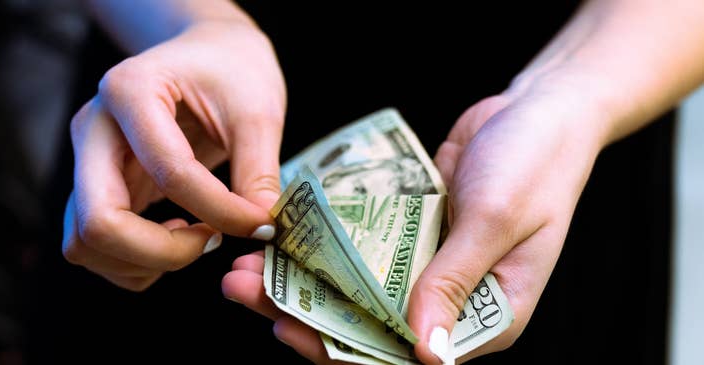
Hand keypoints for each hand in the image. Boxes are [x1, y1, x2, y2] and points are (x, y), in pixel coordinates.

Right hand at [62, 19, 285, 290]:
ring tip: (196, 239)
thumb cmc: (231, 71)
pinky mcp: (98, 186)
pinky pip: (94, 246)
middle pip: (98, 221)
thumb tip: (261, 229)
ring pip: (84, 243)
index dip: (220, 210)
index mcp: (130, 91)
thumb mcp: (257, 111)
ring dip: (143, 261)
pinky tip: (176, 237)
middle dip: (162, 252)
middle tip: (212, 242)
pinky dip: (134, 261)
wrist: (209, 55)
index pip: (168, 172)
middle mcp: (93, 128)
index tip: (260, 223)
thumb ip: (259, 172)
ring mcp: (88, 160)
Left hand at [222, 80, 606, 362]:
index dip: (344, 349)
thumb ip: (455, 281)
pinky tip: (287, 236)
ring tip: (249, 266)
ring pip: (359, 287)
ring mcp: (430, 265)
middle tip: (247, 291)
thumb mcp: (497, 220)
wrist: (539, 110)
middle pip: (371, 324)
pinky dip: (327, 245)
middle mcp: (454, 299)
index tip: (289, 329)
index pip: (407, 355)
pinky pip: (364, 248)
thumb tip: (422, 350)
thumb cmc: (536, 165)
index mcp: (487, 316)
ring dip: (306, 279)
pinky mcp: (413, 232)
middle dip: (307, 312)